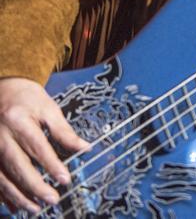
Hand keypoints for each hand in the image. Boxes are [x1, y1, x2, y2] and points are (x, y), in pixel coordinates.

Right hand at [0, 77, 88, 212]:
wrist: (3, 90)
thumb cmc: (27, 99)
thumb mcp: (49, 109)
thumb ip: (64, 131)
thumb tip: (85, 147)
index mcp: (18, 122)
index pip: (37, 148)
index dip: (52, 165)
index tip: (65, 179)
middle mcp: (0, 137)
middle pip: (17, 166)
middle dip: (35, 186)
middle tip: (52, 199)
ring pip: (1, 178)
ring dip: (18, 196)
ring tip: (35, 208)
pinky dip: (4, 195)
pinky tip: (16, 206)